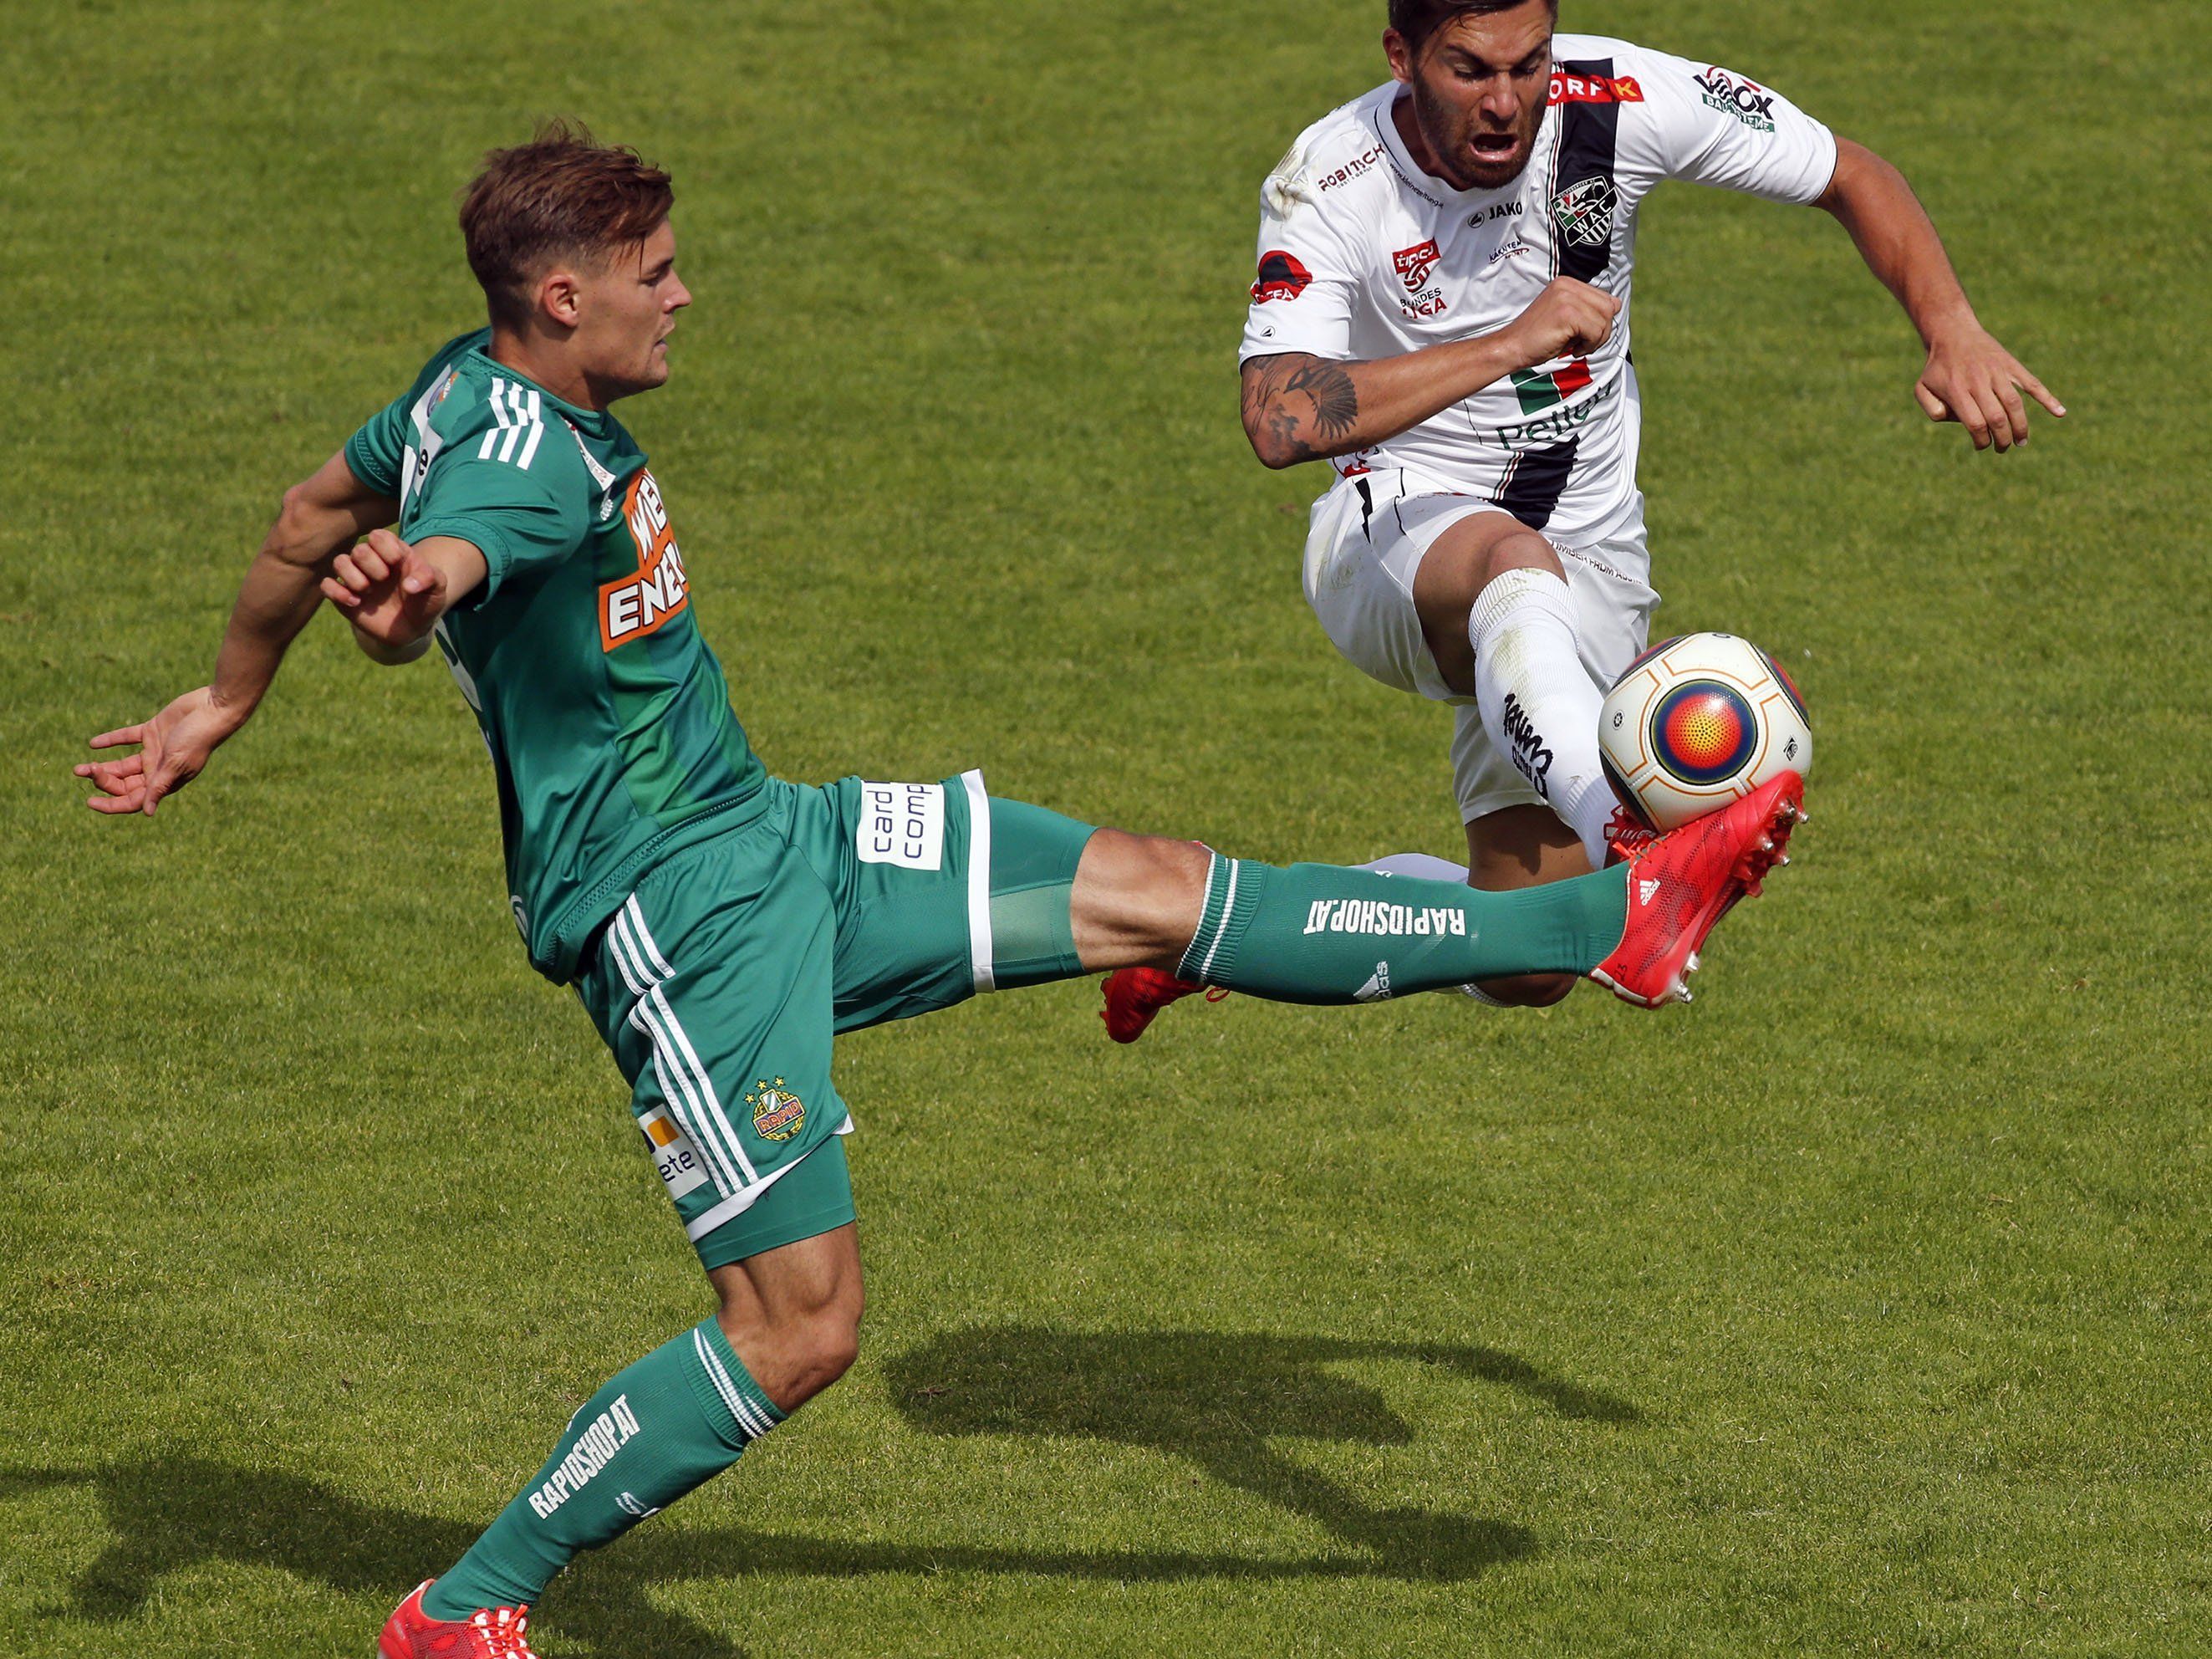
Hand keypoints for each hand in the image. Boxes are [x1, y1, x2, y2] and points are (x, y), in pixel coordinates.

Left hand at [75, 686, 243, 815]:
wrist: (213, 709)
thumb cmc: (198, 738)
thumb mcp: (176, 764)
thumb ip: (159, 787)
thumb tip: (148, 812)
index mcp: (165, 781)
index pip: (134, 800)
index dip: (112, 804)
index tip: (90, 802)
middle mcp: (158, 769)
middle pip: (125, 784)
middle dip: (104, 781)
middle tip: (86, 771)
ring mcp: (155, 750)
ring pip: (122, 765)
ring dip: (102, 767)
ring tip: (79, 768)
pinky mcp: (153, 731)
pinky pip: (127, 738)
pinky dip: (111, 741)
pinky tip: (94, 744)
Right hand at [320, 528, 448, 650]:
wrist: (413, 628)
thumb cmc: (425, 601)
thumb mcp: (437, 588)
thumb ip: (430, 577)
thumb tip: (409, 585)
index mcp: (392, 553)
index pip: (378, 535)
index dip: (386, 548)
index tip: (398, 562)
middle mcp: (371, 563)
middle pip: (359, 549)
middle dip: (372, 565)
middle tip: (384, 580)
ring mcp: (356, 579)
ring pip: (339, 562)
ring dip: (353, 577)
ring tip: (368, 591)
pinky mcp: (344, 597)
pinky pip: (327, 585)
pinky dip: (337, 592)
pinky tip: (356, 603)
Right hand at [1502, 278, 1619, 367]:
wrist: (1512, 347)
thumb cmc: (1538, 338)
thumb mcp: (1566, 316)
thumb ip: (1588, 308)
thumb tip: (1616, 305)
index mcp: (1567, 283)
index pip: (1606, 299)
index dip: (1601, 321)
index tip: (1583, 334)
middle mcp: (1568, 285)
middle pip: (1609, 307)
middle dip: (1602, 331)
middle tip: (1583, 343)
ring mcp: (1567, 297)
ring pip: (1604, 320)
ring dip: (1595, 340)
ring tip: (1576, 346)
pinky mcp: (1566, 313)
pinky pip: (1595, 331)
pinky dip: (1588, 346)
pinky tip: (1572, 349)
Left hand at [1914, 326, 2064, 451]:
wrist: (1954, 334)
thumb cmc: (1937, 368)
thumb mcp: (1921, 389)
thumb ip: (1932, 410)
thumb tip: (1957, 423)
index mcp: (1957, 391)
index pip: (1975, 423)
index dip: (1981, 440)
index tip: (1982, 445)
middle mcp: (1979, 382)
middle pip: (1997, 418)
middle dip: (2002, 439)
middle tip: (2002, 448)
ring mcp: (1997, 372)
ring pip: (2014, 404)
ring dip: (2021, 426)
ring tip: (2021, 441)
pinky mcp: (2011, 365)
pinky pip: (2032, 383)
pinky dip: (2048, 398)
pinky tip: (2060, 413)